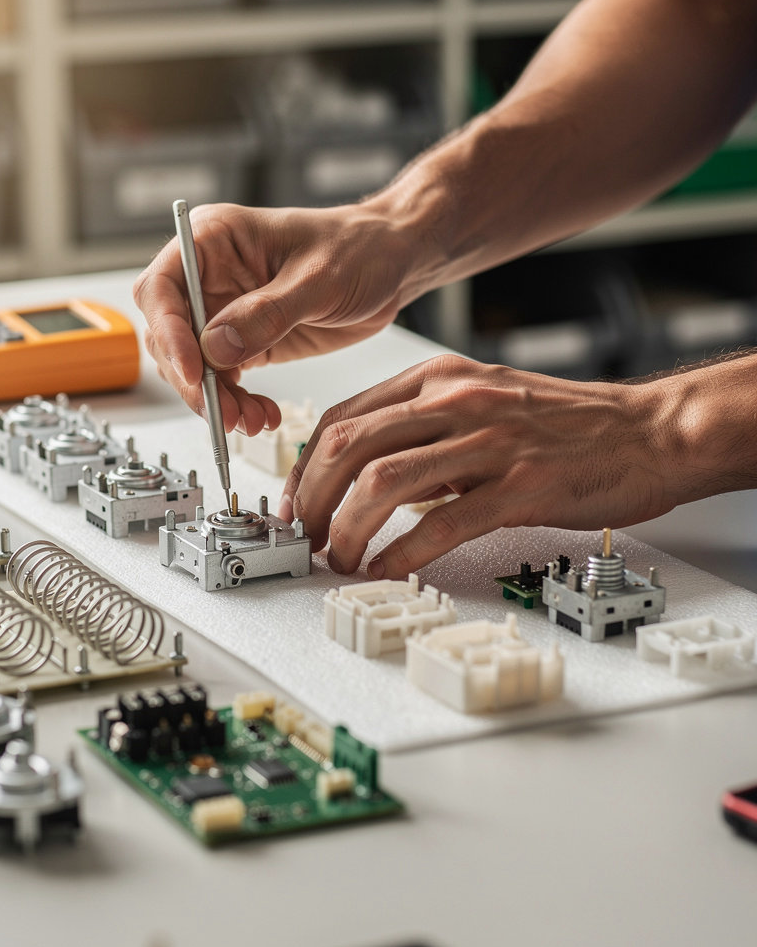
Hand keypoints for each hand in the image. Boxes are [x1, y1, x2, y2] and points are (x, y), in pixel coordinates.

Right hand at [132, 202, 414, 433]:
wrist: (390, 263)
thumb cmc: (359, 248)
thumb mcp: (318, 278)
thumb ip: (266, 313)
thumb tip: (215, 348)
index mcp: (213, 240)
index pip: (162, 286)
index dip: (169, 331)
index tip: (193, 371)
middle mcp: (207, 276)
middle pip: (170, 335)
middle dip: (194, 379)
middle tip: (223, 412)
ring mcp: (222, 311)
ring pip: (194, 366)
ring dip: (216, 400)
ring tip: (251, 422)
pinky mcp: (242, 341)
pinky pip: (223, 380)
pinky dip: (237, 404)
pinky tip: (262, 415)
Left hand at [280, 354, 691, 577]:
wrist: (649, 431)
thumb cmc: (568, 423)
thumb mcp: (483, 402)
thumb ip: (426, 430)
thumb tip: (372, 477)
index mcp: (440, 379)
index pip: (345, 417)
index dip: (306, 466)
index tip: (297, 500)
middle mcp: (456, 401)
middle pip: (349, 446)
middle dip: (312, 498)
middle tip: (306, 534)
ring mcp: (488, 441)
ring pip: (384, 482)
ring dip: (347, 528)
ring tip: (337, 556)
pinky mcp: (520, 486)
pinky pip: (441, 523)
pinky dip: (400, 551)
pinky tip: (384, 566)